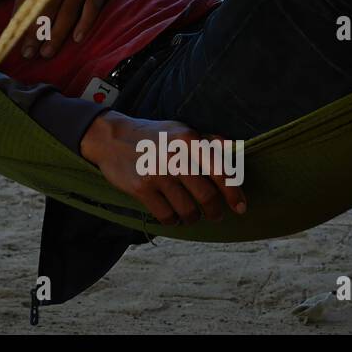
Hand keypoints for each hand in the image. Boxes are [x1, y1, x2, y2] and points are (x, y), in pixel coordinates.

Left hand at [0, 0, 136, 57]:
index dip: (20, 18)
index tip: (13, 38)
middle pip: (46, 7)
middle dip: (36, 33)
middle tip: (28, 54)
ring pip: (68, 12)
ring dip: (57, 35)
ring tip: (46, 53)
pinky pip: (91, 8)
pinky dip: (85, 24)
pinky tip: (76, 39)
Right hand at [79, 112, 246, 224]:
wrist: (112, 138)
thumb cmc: (153, 136)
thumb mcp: (180, 130)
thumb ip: (208, 141)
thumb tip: (235, 148)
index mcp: (188, 140)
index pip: (221, 172)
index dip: (234, 193)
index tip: (240, 207)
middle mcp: (175, 156)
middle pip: (207, 197)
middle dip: (215, 212)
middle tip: (215, 215)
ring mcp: (156, 173)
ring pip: (188, 211)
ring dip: (194, 218)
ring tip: (192, 215)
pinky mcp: (140, 188)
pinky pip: (166, 216)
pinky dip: (173, 220)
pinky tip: (173, 215)